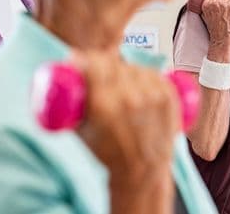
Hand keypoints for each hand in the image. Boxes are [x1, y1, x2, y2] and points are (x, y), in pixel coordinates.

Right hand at [74, 51, 178, 213]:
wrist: (143, 170)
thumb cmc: (110, 153)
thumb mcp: (81, 130)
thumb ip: (71, 105)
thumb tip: (62, 80)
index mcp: (104, 106)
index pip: (95, 64)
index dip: (86, 59)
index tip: (82, 61)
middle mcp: (129, 98)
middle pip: (114, 64)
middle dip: (103, 65)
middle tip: (99, 72)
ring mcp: (151, 96)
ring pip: (134, 67)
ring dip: (124, 71)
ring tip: (120, 84)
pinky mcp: (168, 97)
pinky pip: (154, 73)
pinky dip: (145, 76)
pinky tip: (139, 84)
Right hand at [201, 0, 229, 62]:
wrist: (222, 40)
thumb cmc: (215, 31)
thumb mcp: (205, 16)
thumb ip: (208, 7)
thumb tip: (214, 0)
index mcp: (206, 4)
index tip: (220, 6)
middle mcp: (215, 3)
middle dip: (225, 3)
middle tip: (225, 14)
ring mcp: (225, 4)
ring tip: (228, 16)